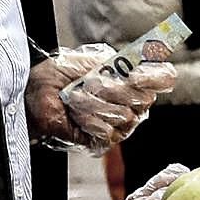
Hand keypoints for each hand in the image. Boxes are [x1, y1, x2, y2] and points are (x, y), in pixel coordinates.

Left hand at [27, 46, 178, 148]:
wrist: (35, 93)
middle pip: (145, 99)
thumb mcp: (92, 59)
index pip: (165, 78)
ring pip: (126, 116)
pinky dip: (89, 120)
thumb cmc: (60, 75)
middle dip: (115, 89)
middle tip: (91, 83)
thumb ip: (120, 61)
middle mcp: (132, 103)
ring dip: (95, 104)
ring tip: (76, 98)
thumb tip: (141, 63)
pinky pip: (110, 132)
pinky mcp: (102, 140)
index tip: (134, 75)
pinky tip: (76, 115)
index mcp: (133, 81)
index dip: (155, 77)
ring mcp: (119, 124)